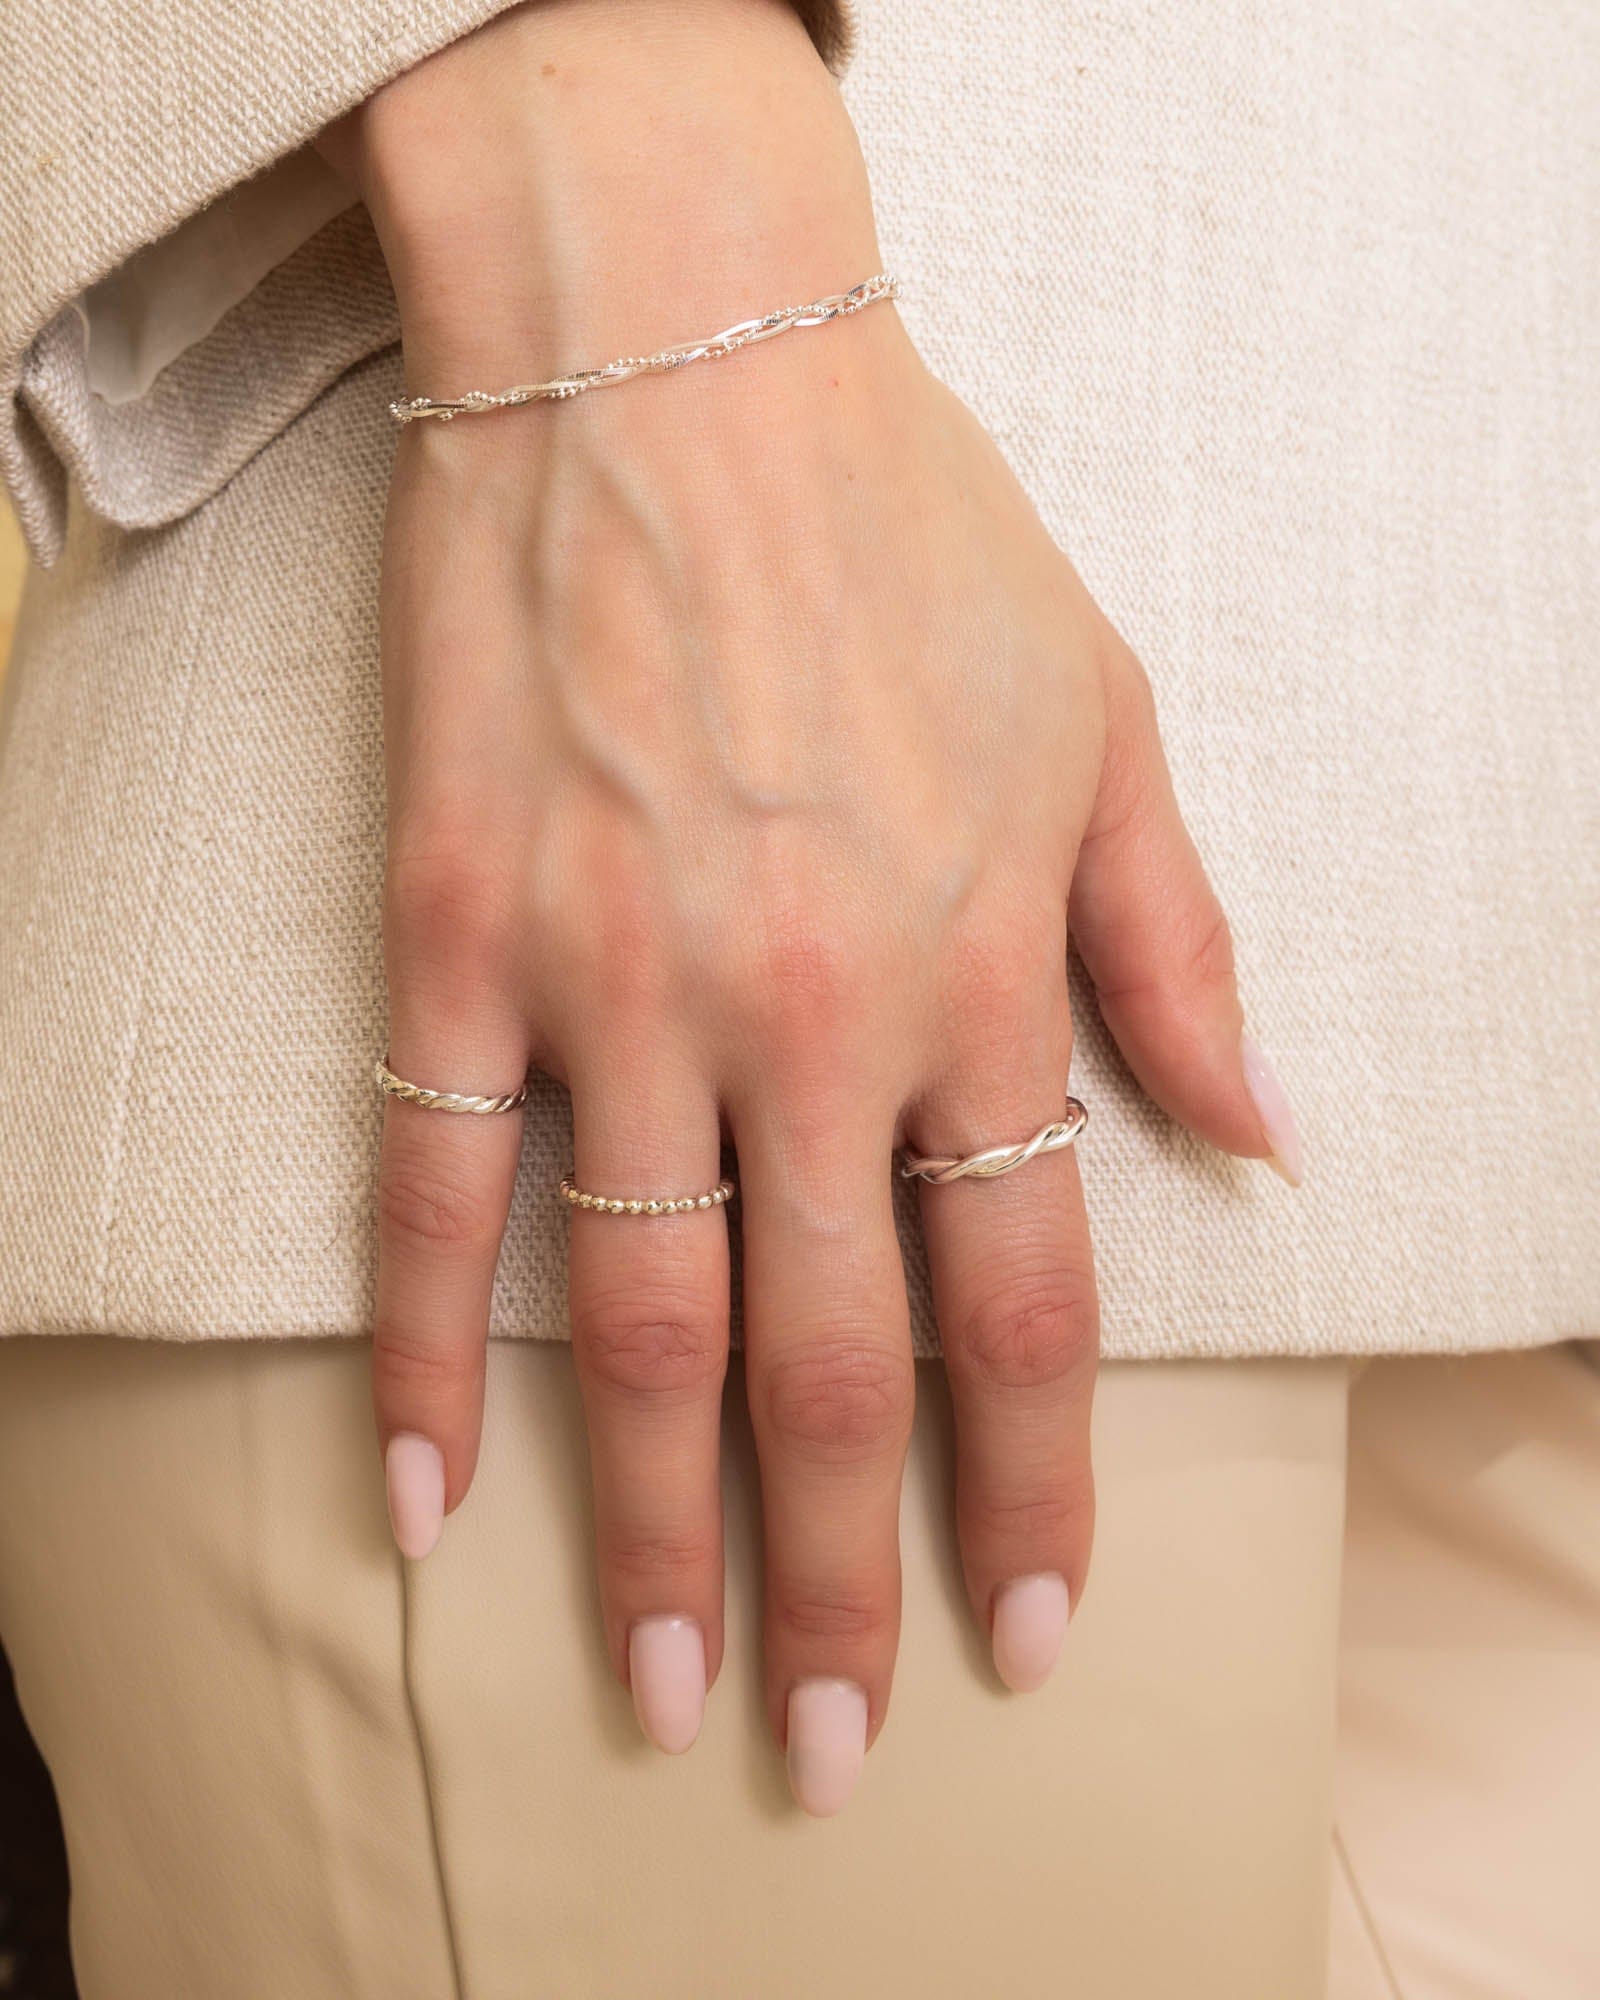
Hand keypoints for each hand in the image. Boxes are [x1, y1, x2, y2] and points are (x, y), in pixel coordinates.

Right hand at [325, 0, 1299, 1813]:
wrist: (675, 357)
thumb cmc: (908, 533)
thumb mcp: (1110, 721)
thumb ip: (1183, 951)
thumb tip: (1263, 1150)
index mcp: (975, 962)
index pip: (1024, 1296)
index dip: (1031, 1487)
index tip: (1027, 1626)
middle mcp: (802, 1005)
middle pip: (829, 1357)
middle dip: (841, 1578)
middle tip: (840, 1744)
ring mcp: (615, 978)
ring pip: (637, 1316)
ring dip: (650, 1531)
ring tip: (663, 1688)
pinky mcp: (465, 931)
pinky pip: (432, 1186)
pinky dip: (426, 1356)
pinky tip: (429, 1503)